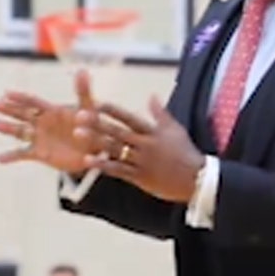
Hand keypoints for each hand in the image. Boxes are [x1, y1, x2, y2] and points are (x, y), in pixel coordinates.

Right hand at [0, 70, 107, 172]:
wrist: (92, 150)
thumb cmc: (90, 126)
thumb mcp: (89, 109)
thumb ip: (83, 91)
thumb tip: (82, 70)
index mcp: (51, 111)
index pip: (33, 102)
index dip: (20, 97)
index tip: (7, 93)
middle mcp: (41, 123)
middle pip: (21, 114)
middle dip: (7, 109)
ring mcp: (39, 138)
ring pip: (19, 132)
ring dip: (6, 128)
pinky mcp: (39, 153)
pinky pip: (22, 154)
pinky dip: (10, 156)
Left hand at [77, 95, 205, 202]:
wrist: (197, 180)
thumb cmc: (186, 152)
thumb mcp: (175, 130)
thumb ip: (160, 113)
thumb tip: (152, 96)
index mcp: (153, 132)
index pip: (130, 118)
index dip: (114, 111)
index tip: (98, 103)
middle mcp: (145, 145)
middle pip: (118, 132)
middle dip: (98, 123)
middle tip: (79, 115)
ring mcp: (141, 162)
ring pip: (115, 150)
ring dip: (95, 141)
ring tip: (77, 134)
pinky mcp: (140, 178)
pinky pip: (118, 170)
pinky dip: (103, 165)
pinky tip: (87, 160)